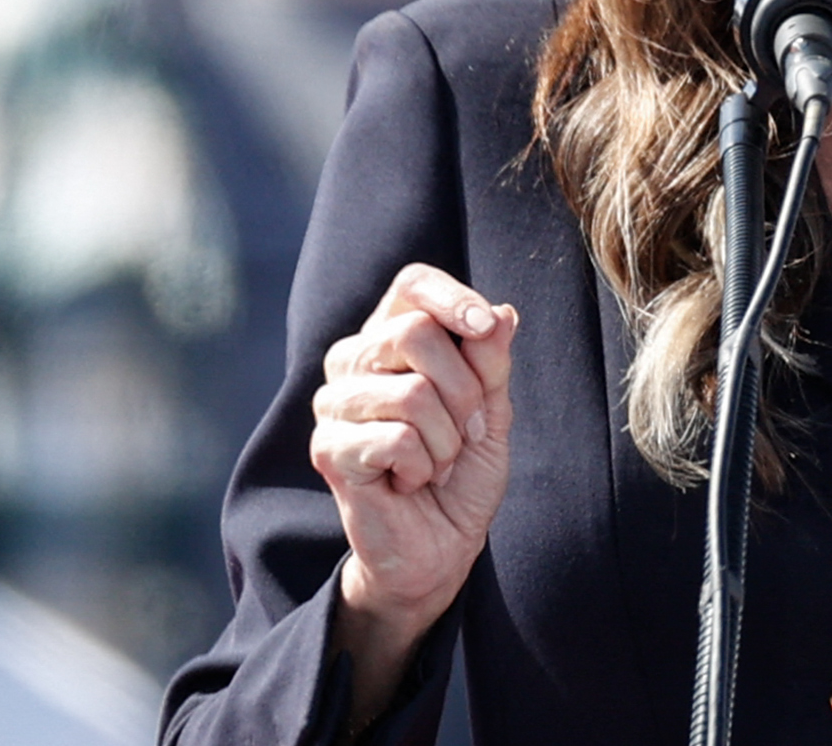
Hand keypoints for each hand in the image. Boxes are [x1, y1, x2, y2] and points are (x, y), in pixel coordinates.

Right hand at [313, 264, 517, 647]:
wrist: (441, 548)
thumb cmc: (463, 472)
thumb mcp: (491, 410)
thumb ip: (491, 362)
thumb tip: (502, 312)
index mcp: (389, 336)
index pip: (411, 284)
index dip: (452, 297)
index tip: (485, 327)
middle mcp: (353, 360)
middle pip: (415, 332)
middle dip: (465, 389)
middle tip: (468, 431)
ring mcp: (334, 403)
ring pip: (411, 392)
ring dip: (446, 438)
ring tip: (438, 462)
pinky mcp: (329, 449)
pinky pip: (396, 438)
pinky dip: (423, 466)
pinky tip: (410, 481)